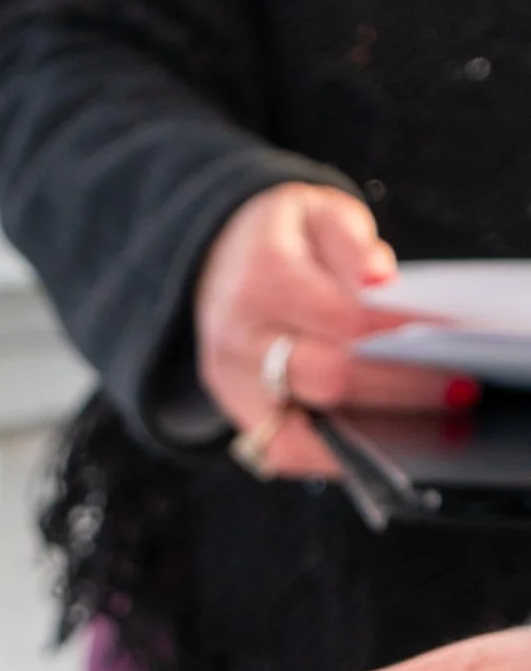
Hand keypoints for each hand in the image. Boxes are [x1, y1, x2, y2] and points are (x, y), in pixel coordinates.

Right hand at [195, 183, 473, 476]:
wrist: (216, 263)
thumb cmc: (283, 240)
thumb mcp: (319, 213)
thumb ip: (353, 245)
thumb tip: (381, 285)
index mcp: (262, 278)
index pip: (345, 319)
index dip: (403, 335)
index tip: (452, 340)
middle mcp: (239, 337)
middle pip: (328, 379)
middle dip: (399, 386)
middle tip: (455, 388)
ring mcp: (232, 384)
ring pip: (301, 433)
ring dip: (368, 434)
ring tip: (419, 426)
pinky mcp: (238, 414)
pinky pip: (285, 453)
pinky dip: (334, 456)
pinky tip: (376, 442)